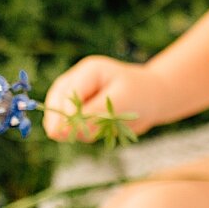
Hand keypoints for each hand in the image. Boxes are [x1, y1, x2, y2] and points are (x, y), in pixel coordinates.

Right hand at [42, 56, 161, 141]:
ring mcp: (75, 95)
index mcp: (89, 71)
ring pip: (60, 116)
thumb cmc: (140, 95)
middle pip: (56, 102)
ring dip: (74, 129)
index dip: (66, 114)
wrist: (152, 98)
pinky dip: (81, 133)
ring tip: (99, 131)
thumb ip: (94, 114)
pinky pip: (70, 126)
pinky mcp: (78, 110)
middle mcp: (78, 80)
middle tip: (76, 136)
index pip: (68, 92)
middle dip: (63, 122)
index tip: (68, 133)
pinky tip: (97, 133)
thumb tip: (65, 129)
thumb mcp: (121, 102)